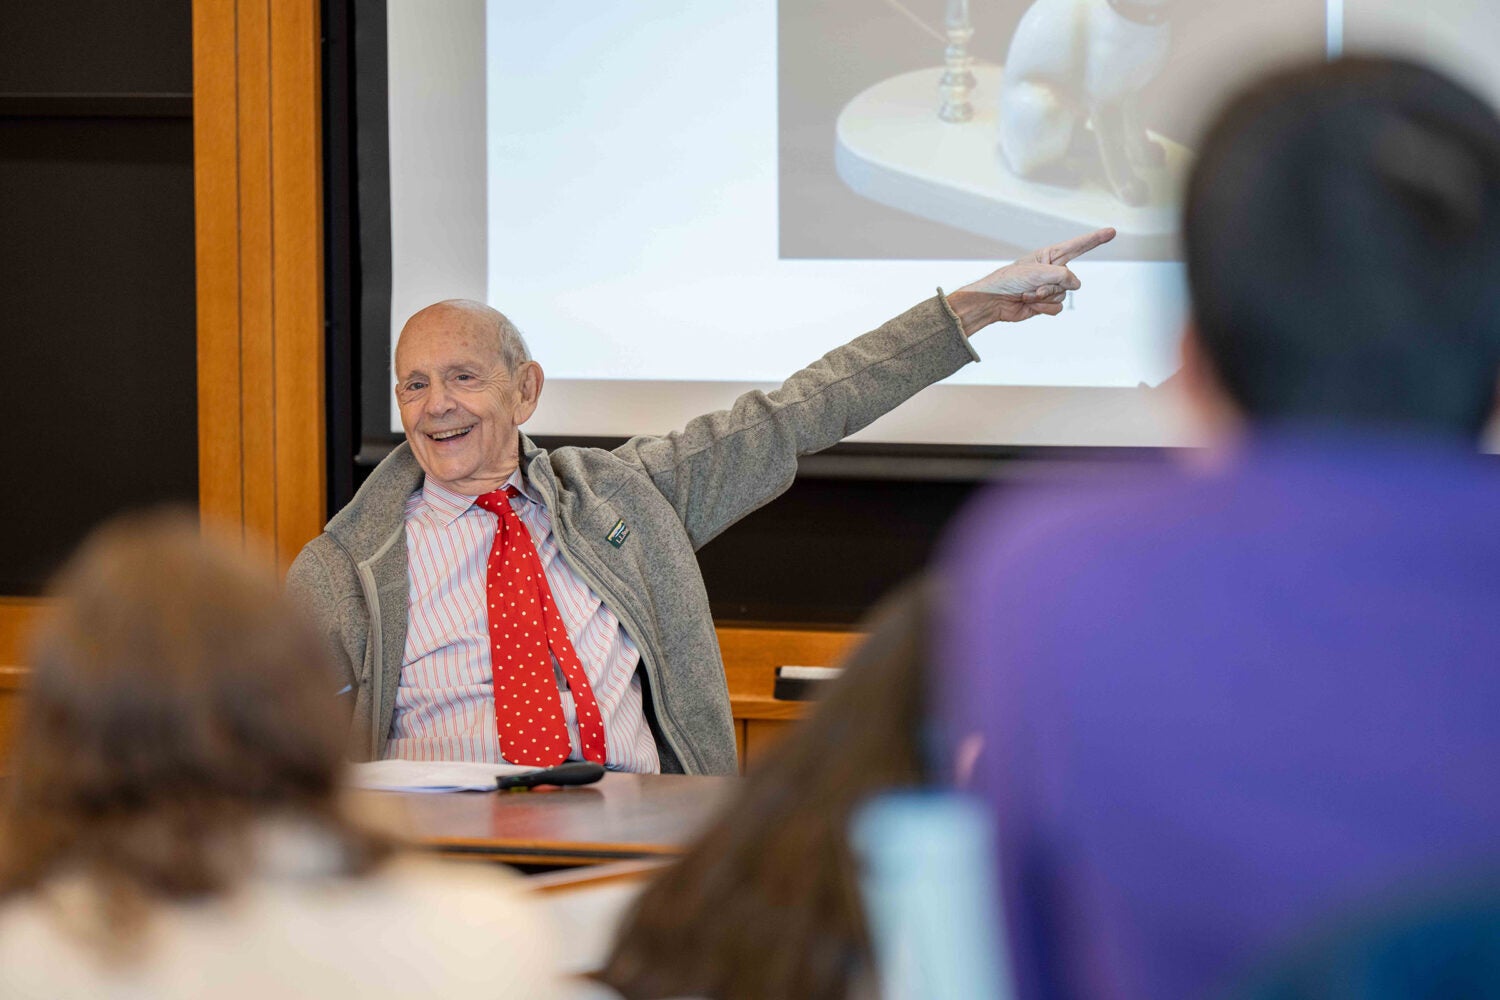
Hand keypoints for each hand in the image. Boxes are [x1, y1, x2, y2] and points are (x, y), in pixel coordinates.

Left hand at [947, 227, 1116, 333]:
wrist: (994, 302)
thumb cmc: (1009, 280)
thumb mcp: (1036, 272)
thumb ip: (1061, 275)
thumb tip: (1076, 284)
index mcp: (1050, 256)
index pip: (1078, 246)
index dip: (1096, 239)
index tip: (1112, 231)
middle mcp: (1053, 271)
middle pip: (1070, 280)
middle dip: (1052, 286)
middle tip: (1032, 286)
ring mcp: (1050, 288)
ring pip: (1064, 296)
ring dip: (1044, 298)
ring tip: (1027, 295)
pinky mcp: (1046, 303)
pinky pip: (1057, 309)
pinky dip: (1044, 309)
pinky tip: (1030, 305)